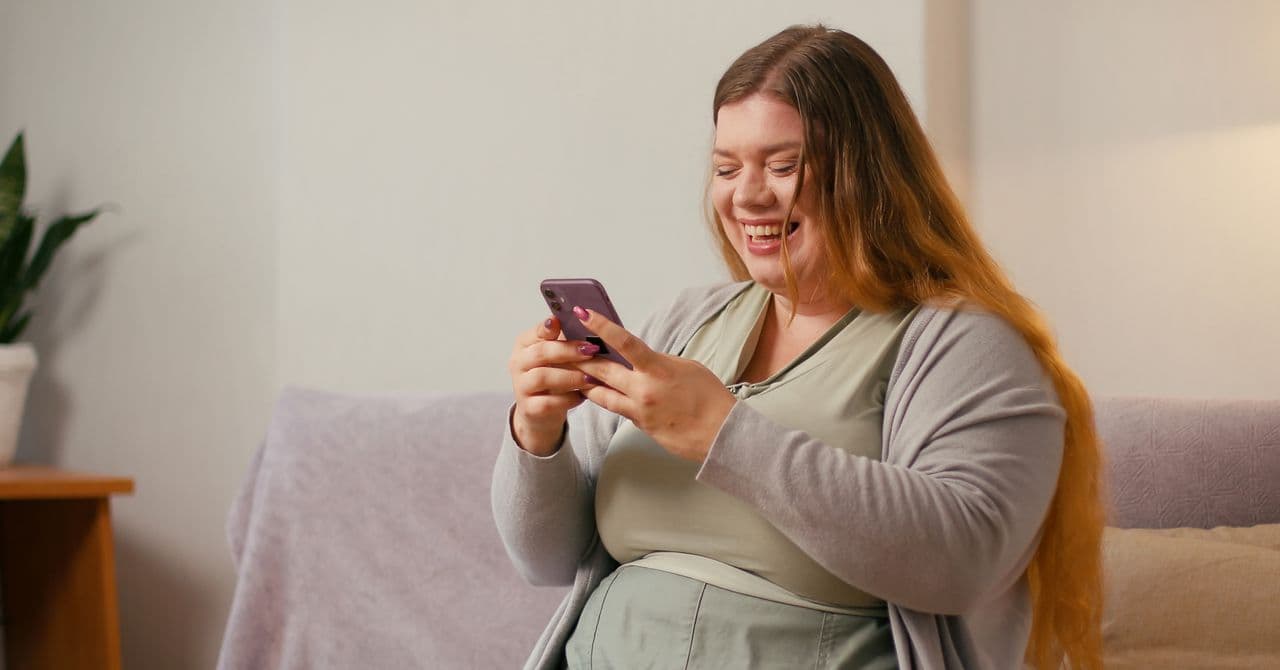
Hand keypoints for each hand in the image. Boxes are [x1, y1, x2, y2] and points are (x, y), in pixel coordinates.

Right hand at [507, 316, 600, 455]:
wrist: (541, 411)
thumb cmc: (554, 375)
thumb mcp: (558, 355)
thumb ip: (566, 338)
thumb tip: (587, 319)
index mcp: (525, 344)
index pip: (536, 332)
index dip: (551, 328)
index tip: (566, 323)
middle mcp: (519, 363)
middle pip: (540, 352)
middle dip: (568, 351)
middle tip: (591, 351)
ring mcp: (521, 386)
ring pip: (543, 377)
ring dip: (570, 376)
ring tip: (590, 378)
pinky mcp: (529, 408)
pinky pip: (548, 403)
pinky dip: (568, 399)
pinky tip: (582, 397)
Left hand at [569, 306, 736, 461]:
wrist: (720, 433)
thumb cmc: (709, 397)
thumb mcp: (687, 367)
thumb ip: (659, 362)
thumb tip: (641, 359)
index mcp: (658, 369)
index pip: (624, 342)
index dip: (601, 325)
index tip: (583, 313)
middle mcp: (644, 389)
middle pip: (602, 369)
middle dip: (581, 356)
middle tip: (564, 345)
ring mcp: (639, 409)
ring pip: (600, 393)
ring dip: (585, 381)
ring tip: (570, 371)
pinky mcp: (639, 425)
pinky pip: (615, 409)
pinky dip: (603, 398)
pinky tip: (594, 392)